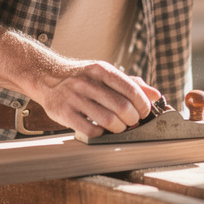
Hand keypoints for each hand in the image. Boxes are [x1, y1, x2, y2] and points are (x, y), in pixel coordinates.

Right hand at [33, 60, 159, 139]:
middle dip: (133, 119)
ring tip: (119, 127)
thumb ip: (131, 83)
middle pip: (122, 107)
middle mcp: (88, 82)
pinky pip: (90, 130)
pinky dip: (101, 134)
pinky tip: (101, 130)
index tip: (144, 112)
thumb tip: (156, 95)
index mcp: (101, 69)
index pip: (131, 89)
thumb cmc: (82, 77)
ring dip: (119, 129)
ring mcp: (74, 97)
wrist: (47, 77)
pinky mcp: (64, 113)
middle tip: (132, 122)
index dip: (143, 105)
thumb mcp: (105, 73)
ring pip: (108, 120)